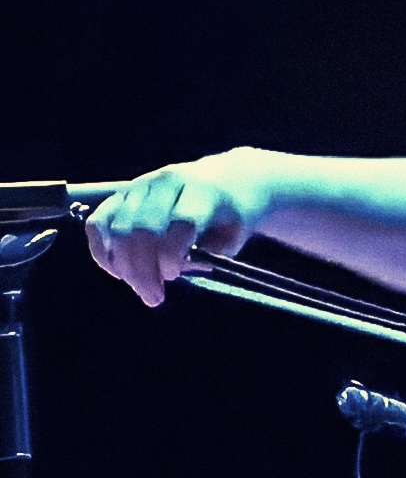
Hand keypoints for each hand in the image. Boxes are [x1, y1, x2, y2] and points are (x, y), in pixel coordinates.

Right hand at [86, 147, 273, 305]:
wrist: (224, 180)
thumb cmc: (231, 215)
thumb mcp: (235, 235)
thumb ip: (211, 253)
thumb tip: (173, 270)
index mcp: (201, 193)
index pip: (180, 222)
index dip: (171, 253)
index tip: (173, 276)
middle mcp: (166, 185)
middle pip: (141, 227)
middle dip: (142, 269)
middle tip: (154, 297)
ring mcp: (139, 187)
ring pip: (116, 227)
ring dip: (122, 266)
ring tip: (141, 288)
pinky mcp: (120, 194)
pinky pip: (98, 222)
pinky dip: (101, 251)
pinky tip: (118, 271)